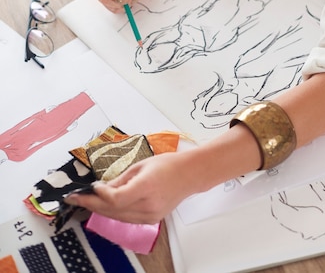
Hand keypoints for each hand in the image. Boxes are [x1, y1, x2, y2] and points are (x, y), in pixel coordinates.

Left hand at [65, 152, 197, 224]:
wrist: (189, 175)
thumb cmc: (168, 165)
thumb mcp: (141, 165)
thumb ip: (120, 179)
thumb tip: (102, 188)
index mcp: (146, 187)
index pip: (116, 199)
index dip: (100, 195)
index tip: (90, 187)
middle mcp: (148, 205)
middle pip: (113, 210)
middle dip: (91, 203)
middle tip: (74, 197)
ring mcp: (150, 216)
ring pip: (117, 217)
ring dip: (99, 209)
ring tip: (85, 200)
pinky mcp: (150, 220)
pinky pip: (126, 218)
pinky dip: (113, 212)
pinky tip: (104, 205)